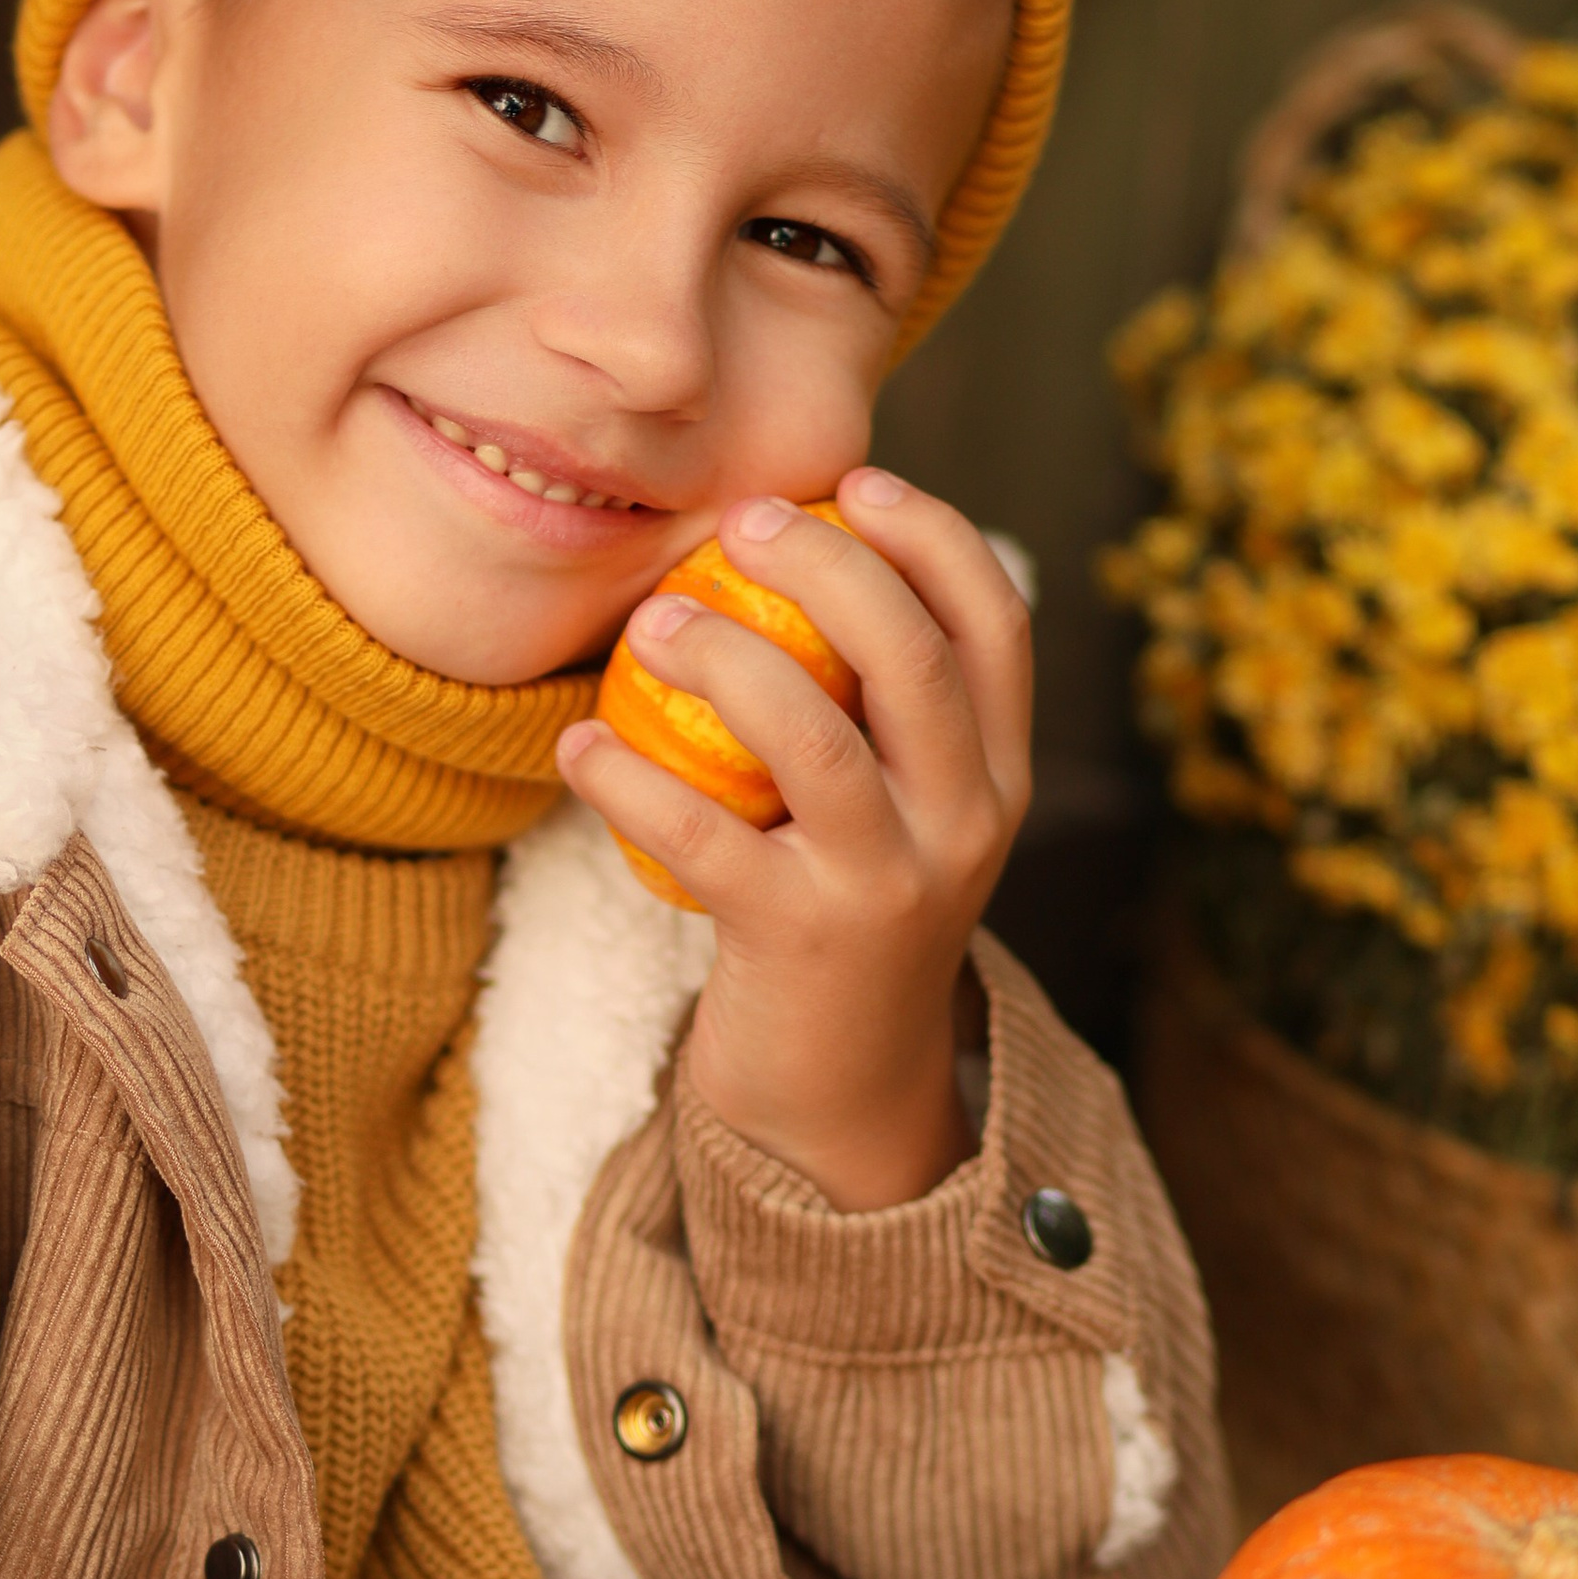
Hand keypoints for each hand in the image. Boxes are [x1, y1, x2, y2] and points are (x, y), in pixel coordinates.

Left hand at [556, 468, 1030, 1207]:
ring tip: (649, 623)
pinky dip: (630, 782)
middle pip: (913, 659)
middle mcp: (967, 823)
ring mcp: (890, 886)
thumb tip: (794, 555)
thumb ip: (878, 713)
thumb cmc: (844, 915)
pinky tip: (579, 746)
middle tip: (741, 524)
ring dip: (723, 656)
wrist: (839, 1095)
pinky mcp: (801, 941)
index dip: (933, 536)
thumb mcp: (900, 816)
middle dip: (827, 567)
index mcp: (998, 775)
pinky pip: (704, 837)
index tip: (853, 483)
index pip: (995, 626)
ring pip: (814, 736)